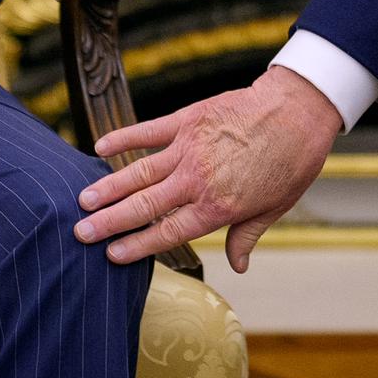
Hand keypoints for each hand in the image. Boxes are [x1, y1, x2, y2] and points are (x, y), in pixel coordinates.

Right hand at [75, 67, 343, 270]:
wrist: (298, 111)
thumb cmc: (291, 162)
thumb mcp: (275, 208)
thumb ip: (246, 236)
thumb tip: (239, 266)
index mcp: (218, 207)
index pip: (168, 232)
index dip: (137, 245)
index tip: (110, 254)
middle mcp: (197, 180)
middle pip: (144, 205)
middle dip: (109, 221)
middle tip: (80, 231)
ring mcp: (190, 148)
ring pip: (140, 171)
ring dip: (109, 186)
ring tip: (82, 200)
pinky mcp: (188, 119)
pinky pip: (149, 130)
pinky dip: (123, 137)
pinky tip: (100, 147)